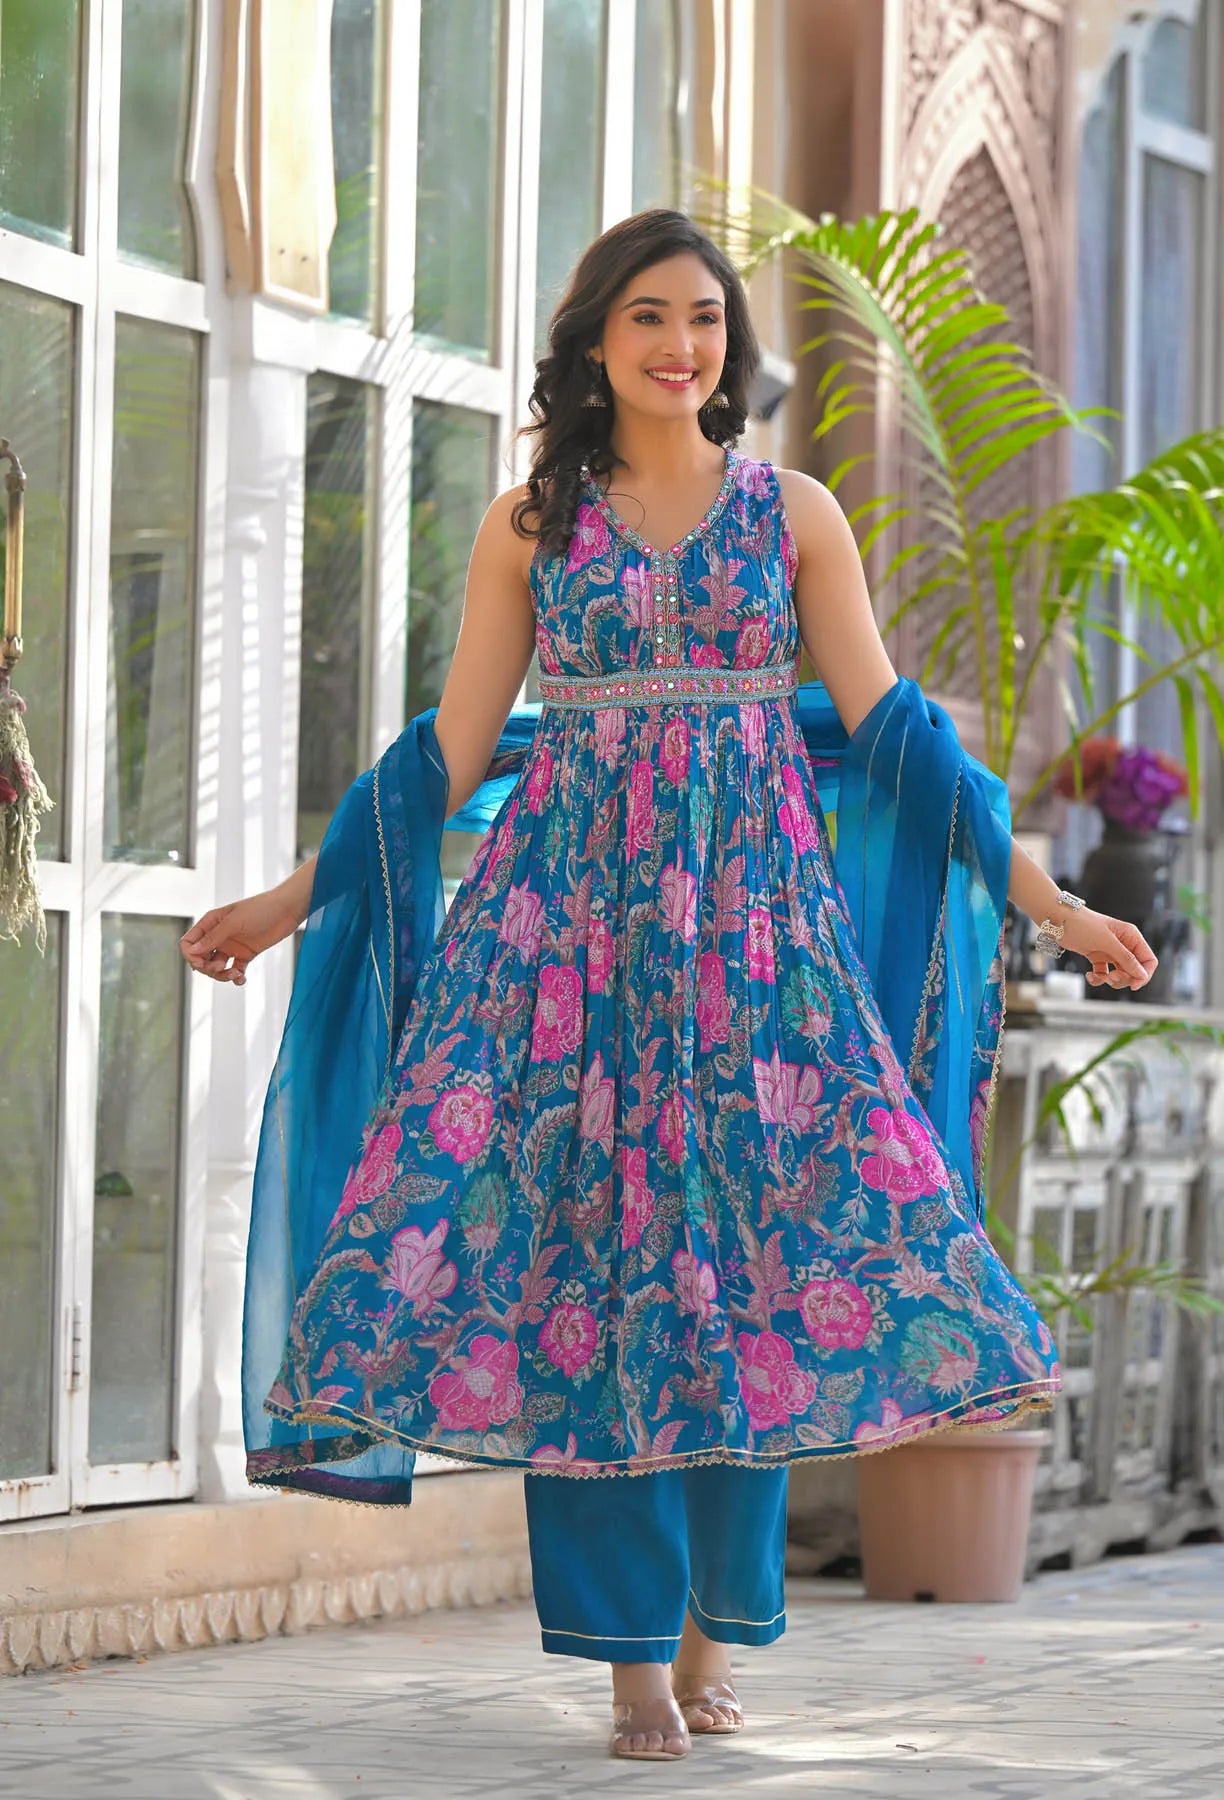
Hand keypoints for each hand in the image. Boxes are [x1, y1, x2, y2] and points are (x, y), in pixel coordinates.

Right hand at [179, 890, 298, 985]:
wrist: (287, 910)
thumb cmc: (261, 909)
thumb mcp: (234, 922)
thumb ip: (213, 937)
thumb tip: (191, 951)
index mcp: (211, 923)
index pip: (189, 943)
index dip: (191, 956)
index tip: (202, 964)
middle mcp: (219, 936)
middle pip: (201, 959)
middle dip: (207, 969)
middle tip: (220, 969)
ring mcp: (232, 946)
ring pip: (216, 967)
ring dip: (221, 975)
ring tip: (235, 975)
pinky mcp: (246, 954)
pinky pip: (234, 970)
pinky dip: (236, 977)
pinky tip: (242, 979)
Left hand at [1059, 906, 1157, 991]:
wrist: (1059, 920)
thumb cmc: (1083, 924)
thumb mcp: (1107, 942)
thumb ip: (1126, 958)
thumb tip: (1141, 975)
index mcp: (1131, 936)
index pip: (1148, 960)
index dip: (1144, 974)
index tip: (1134, 985)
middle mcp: (1123, 944)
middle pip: (1134, 970)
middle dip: (1124, 978)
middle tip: (1111, 979)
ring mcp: (1110, 951)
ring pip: (1120, 974)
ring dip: (1110, 980)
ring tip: (1099, 977)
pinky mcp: (1098, 957)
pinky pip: (1104, 974)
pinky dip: (1098, 978)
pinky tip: (1090, 975)